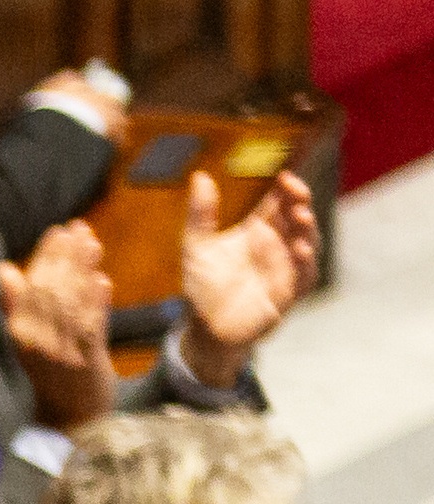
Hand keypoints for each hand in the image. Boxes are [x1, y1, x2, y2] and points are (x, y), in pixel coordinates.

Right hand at [0, 214, 115, 431]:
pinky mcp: (87, 363)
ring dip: (83, 272)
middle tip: (78, 229)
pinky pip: (91, 329)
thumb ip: (16, 304)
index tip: (58, 232)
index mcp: (20, 334)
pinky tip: (103, 282)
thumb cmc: (53, 375)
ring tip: (93, 244)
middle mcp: (36, 342)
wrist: (71, 420)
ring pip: (71, 305)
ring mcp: (61, 352)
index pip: (31, 288)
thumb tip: (6, 269)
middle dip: (65, 256)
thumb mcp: (27, 340)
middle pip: (50, 291)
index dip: (45, 257)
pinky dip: (97, 304)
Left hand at [173, 167, 321, 393]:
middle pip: (298, 218)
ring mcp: (286, 269)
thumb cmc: (204, 285)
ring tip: (300, 214)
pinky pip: (304, 277)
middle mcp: (278, 246)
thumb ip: (200, 214)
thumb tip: (199, 176)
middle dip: (301, 203)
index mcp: (260, 230)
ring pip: (308, 243)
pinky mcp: (288, 293)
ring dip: (307, 229)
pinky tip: (301, 250)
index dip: (287, 188)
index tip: (284, 176)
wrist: (206, 327)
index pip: (280, 202)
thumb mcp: (196, 246)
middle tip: (296, 191)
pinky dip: (305, 263)